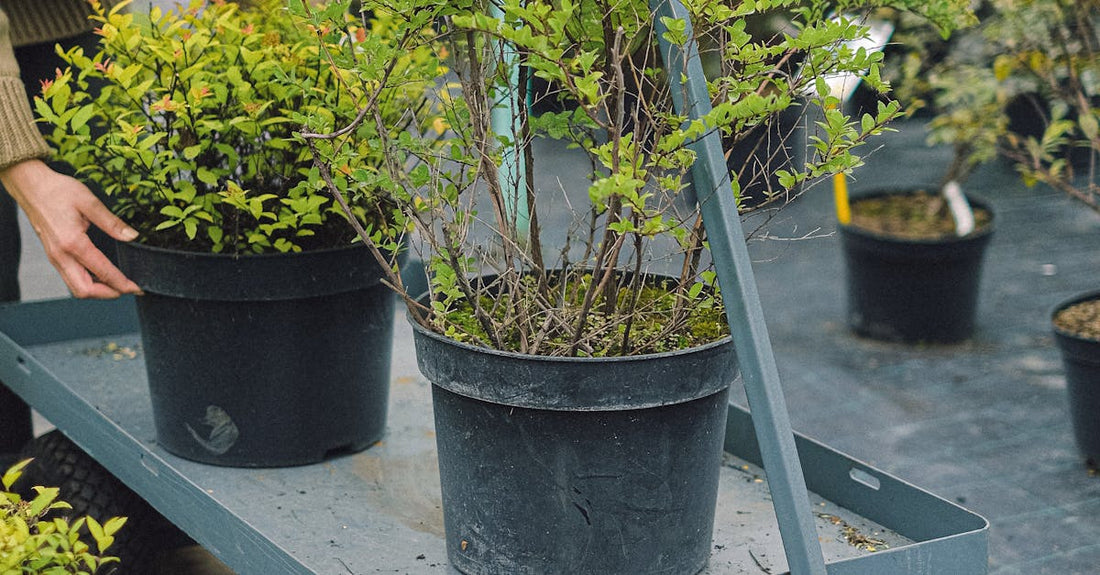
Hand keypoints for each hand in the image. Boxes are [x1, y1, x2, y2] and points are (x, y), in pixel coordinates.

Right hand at [1, 159, 141, 298]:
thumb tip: (132, 236)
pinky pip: (70, 278)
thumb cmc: (58, 191)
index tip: (137, 288)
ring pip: (76, 287)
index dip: (122, 284)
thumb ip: (112, 222)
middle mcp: (61, 255)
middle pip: (85, 291)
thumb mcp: (89, 201)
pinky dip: (87, 283)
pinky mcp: (53, 256)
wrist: (31, 186)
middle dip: (109, 294)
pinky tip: (100, 276)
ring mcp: (55, 257)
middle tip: (129, 289)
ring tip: (117, 284)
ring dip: (98, 291)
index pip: (102, 272)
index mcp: (72, 243)